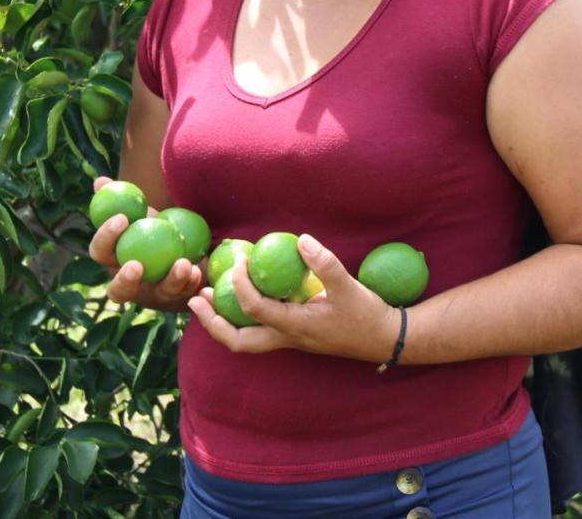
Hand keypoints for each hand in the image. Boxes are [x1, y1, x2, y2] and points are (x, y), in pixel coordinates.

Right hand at [88, 175, 203, 311]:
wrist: (185, 247)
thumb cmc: (154, 228)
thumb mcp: (140, 214)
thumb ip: (121, 200)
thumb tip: (101, 182)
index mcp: (114, 260)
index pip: (100, 252)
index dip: (106, 237)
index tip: (122, 218)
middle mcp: (130, 284)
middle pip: (118, 291)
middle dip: (125, 281)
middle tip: (137, 265)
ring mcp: (155, 296)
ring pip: (160, 294)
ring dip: (171, 280)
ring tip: (183, 263)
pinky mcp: (179, 299)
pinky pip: (185, 294)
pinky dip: (192, 282)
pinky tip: (198, 271)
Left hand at [187, 234, 400, 363]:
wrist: (385, 340)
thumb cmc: (367, 316)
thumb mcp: (348, 287)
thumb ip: (325, 263)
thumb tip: (301, 239)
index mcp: (295, 326)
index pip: (254, 307)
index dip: (239, 283)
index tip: (238, 259)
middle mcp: (287, 338)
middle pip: (238, 341)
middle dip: (212, 323)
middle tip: (195, 299)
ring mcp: (291, 340)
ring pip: (246, 340)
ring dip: (223, 322)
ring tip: (208, 298)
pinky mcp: (297, 335)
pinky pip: (260, 331)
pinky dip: (244, 317)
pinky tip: (246, 296)